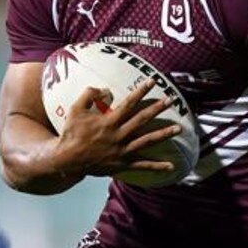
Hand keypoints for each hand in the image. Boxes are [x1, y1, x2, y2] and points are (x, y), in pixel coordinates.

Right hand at [54, 80, 180, 177]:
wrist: (68, 159)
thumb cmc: (71, 133)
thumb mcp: (75, 109)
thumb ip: (89, 95)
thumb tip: (104, 89)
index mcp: (109, 121)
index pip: (129, 103)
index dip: (141, 91)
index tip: (152, 81)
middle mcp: (119, 135)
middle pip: (142, 119)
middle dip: (157, 108)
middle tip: (171, 100)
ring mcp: (122, 151)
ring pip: (147, 141)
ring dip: (163, 134)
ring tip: (178, 128)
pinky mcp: (123, 164)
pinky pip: (142, 165)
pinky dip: (157, 166)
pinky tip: (171, 166)